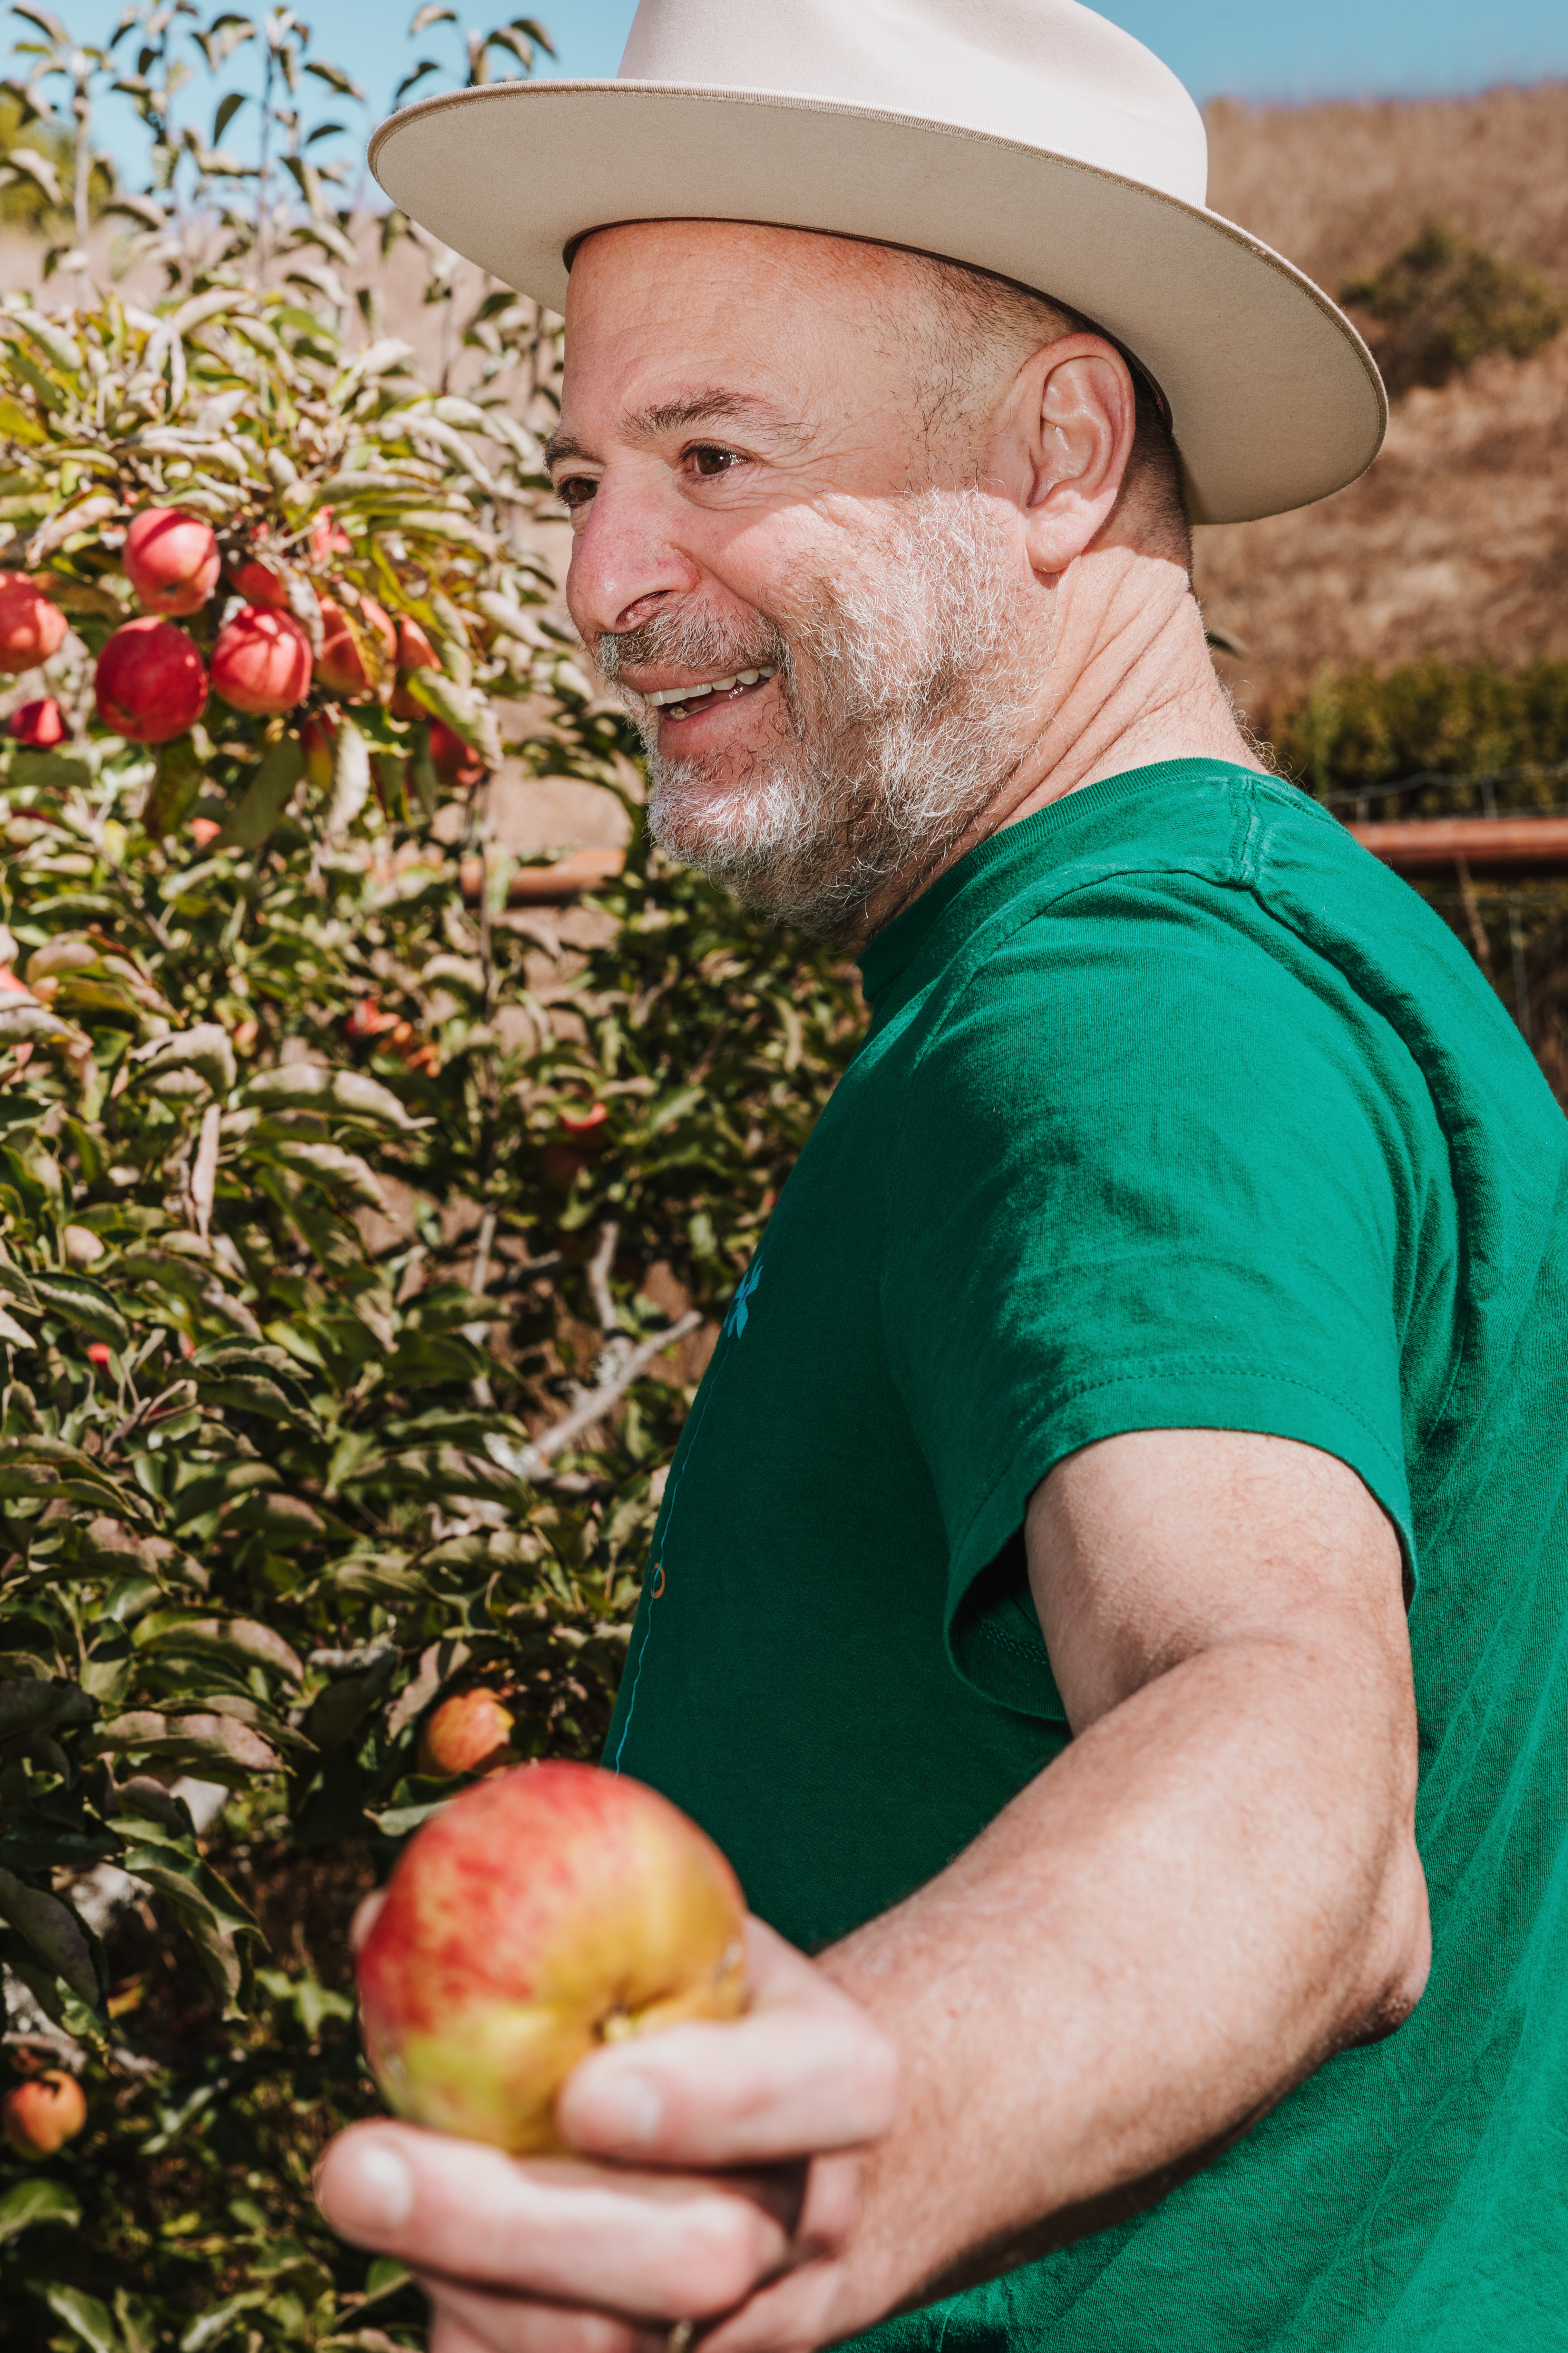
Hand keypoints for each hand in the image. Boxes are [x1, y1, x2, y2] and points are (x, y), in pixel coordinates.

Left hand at [315, 1917, 900, 2352]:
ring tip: (360, 2188)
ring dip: (463, 2277)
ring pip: (613, 2347)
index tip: (584, 2093)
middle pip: (700, 2253)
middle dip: (518, 2223)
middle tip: (359, 2163)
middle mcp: (810, 2211)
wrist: (785, 2152)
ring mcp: (752, 2319)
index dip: (713, 2099)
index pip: (827, 2087)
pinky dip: (465, 2331)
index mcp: (844, 2077)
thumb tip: (371, 1920)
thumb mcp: (678, 1936)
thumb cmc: (703, 2010)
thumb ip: (564, 1919)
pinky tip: (411, 2267)